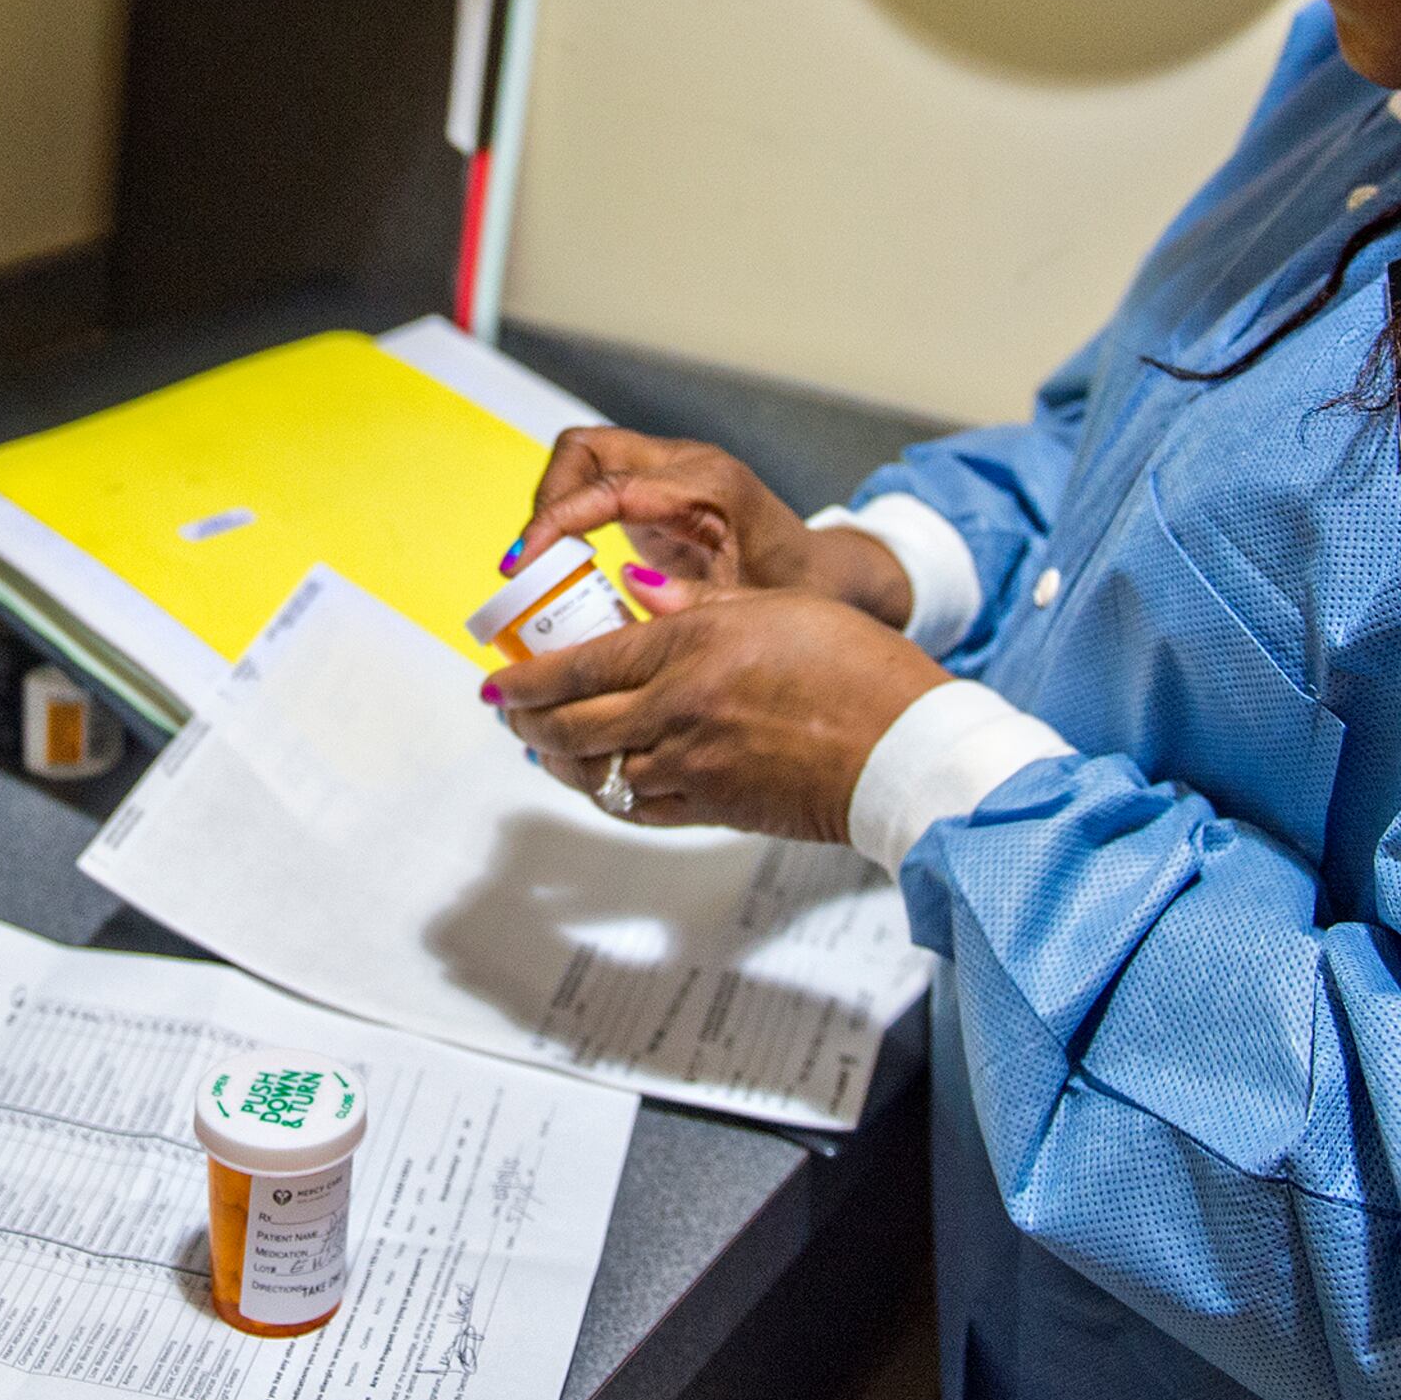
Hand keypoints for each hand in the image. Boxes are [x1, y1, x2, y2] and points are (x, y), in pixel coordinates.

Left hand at [487, 589, 944, 841]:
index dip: (526, 677)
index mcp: (690, 648)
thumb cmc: (854, 667)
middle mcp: (678, 710)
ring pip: (595, 771)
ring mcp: (692, 766)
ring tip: (542, 745)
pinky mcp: (714, 809)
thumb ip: (696, 604)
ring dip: (557, 759)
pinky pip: (636, 807)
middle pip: (571, 724)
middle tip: (509, 711)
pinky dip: (605, 792)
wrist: (903, 747)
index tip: (498, 679)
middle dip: (526, 719)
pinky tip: (599, 779)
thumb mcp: (773, 606)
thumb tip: (635, 590)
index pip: (579, 666)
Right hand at [504, 428, 908, 621]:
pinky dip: (569, 511)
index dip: (557, 520)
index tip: (522, 562)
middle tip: (530, 566)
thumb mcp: (746, 608)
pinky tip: (564, 562)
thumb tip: (622, 585)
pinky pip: (595, 481)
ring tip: (543, 565)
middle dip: (547, 502)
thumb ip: (690, 601)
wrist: (825, 578)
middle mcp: (686, 463)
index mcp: (710, 486)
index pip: (610, 486)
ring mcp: (669, 468)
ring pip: (583, 457)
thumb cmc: (796, 592)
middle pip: (585, 450)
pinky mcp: (656, 485)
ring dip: (554, 504)